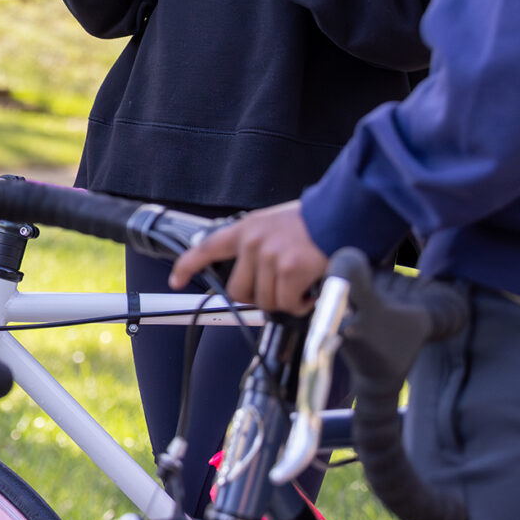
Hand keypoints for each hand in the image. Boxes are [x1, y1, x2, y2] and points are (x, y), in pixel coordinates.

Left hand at [168, 200, 327, 314]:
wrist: (342, 214)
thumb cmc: (315, 223)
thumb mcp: (274, 225)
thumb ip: (257, 246)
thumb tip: (253, 276)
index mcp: (246, 229)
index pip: (207, 247)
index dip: (188, 266)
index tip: (176, 279)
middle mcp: (253, 242)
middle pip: (238, 290)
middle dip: (258, 298)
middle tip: (279, 291)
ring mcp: (270, 256)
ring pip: (265, 301)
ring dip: (285, 301)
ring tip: (301, 286)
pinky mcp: (290, 270)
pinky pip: (287, 303)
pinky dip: (301, 304)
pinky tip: (310, 290)